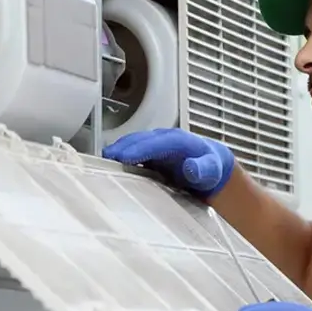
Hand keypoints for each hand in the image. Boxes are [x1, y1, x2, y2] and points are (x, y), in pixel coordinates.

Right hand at [101, 128, 234, 198]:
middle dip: (122, 149)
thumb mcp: (212, 170)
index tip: (124, 157)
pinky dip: (119, 159)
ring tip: (100, 164)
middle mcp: (163, 140)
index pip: (157, 142)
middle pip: (139, 140)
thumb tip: (191, 168)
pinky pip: (131, 153)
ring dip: (117, 153)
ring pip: (132, 145)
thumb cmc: (210, 168)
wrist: (211, 169)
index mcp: (179, 140)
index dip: (139, 148)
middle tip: (104, 161)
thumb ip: (203, 169)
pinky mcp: (147, 155)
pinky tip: (108, 169)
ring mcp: (154, 146)